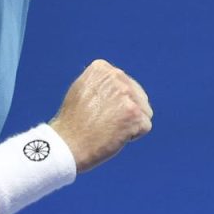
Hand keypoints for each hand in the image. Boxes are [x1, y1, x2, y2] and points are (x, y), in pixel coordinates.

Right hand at [49, 59, 152, 173]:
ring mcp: (126, 95)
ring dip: (130, 123)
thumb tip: (120, 81)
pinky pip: (145, 126)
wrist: (68, 145)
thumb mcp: (82, 90)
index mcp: (102, 68)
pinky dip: (133, 135)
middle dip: (125, 112)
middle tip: (103, 122)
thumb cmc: (73, 122)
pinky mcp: (134, 114)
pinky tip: (115, 136)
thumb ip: (102, 82)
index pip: (125, 85)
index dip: (115, 102)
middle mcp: (116, 77)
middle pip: (137, 96)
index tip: (96, 110)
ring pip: (144, 111)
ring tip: (109, 128)